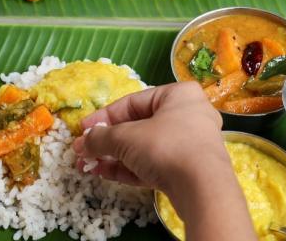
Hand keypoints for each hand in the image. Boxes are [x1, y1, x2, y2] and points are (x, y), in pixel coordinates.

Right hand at [72, 81, 224, 190]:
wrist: (203, 189)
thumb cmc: (166, 147)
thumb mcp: (126, 138)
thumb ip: (101, 137)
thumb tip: (82, 142)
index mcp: (179, 95)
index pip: (132, 102)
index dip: (104, 116)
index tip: (83, 129)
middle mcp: (188, 115)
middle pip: (138, 126)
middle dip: (108, 140)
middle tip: (85, 149)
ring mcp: (190, 144)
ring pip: (144, 147)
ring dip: (114, 156)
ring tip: (89, 165)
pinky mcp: (188, 170)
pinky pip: (153, 164)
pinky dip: (129, 168)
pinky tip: (104, 174)